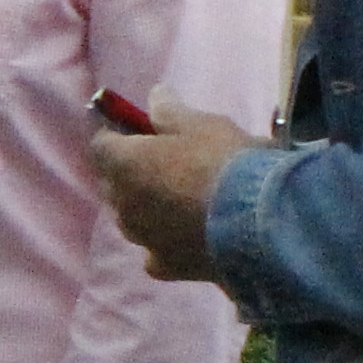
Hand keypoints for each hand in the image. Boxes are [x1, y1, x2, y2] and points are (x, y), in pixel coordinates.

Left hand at [93, 101, 262, 283]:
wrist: (262, 221)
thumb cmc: (225, 161)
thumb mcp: (201, 124)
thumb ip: (169, 111)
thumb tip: (154, 96)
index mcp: (123, 165)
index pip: (101, 144)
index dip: (117, 134)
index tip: (137, 128)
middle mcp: (122, 205)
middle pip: (114, 183)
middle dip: (130, 170)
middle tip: (163, 160)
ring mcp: (142, 239)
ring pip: (132, 218)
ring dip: (146, 206)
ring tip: (179, 198)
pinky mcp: (165, 266)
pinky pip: (155, 251)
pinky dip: (165, 242)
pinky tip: (188, 235)